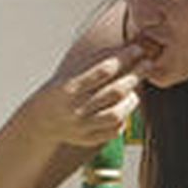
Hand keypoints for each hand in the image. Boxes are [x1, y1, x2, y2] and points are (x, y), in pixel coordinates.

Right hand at [25, 43, 144, 148]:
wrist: (40, 122)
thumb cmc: (60, 92)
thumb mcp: (69, 74)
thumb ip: (94, 62)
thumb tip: (123, 48)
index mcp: (69, 88)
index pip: (103, 70)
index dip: (124, 58)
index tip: (137, 50)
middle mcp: (76, 108)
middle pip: (114, 92)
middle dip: (135, 76)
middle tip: (147, 64)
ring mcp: (82, 126)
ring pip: (116, 114)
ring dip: (131, 100)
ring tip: (134, 92)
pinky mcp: (88, 139)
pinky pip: (113, 132)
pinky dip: (122, 120)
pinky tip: (123, 110)